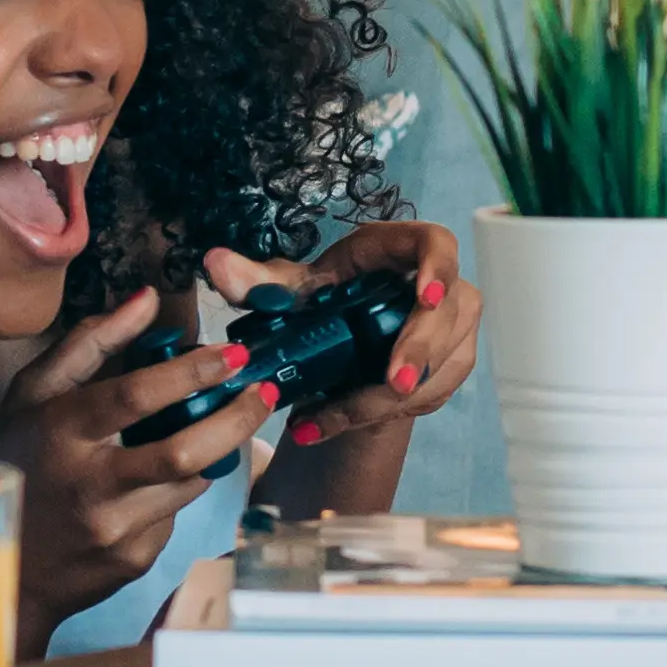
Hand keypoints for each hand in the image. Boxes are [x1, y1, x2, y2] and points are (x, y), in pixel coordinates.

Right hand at [0, 282, 283, 647]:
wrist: (5, 563)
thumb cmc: (17, 462)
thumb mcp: (32, 395)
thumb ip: (90, 344)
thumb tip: (145, 300)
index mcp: (60, 433)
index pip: (135, 396)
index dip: (191, 372)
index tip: (233, 354)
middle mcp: (88, 485)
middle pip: (182, 453)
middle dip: (235, 420)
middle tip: (263, 394)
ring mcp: (113, 529)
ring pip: (190, 485)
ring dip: (215, 452)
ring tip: (224, 425)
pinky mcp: (132, 560)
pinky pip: (175, 515)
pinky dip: (180, 490)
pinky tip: (165, 477)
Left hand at [204, 221, 481, 450]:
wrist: (340, 344)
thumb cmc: (322, 300)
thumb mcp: (289, 291)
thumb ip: (255, 281)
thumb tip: (215, 265)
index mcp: (397, 249)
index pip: (437, 243)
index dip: (439, 269)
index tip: (425, 298)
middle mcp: (437, 285)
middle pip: (446, 315)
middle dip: (420, 353)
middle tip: (393, 386)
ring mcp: (452, 328)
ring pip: (441, 365)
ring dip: (388, 397)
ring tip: (326, 417)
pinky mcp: (450, 365)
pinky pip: (430, 395)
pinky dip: (379, 414)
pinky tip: (333, 422)